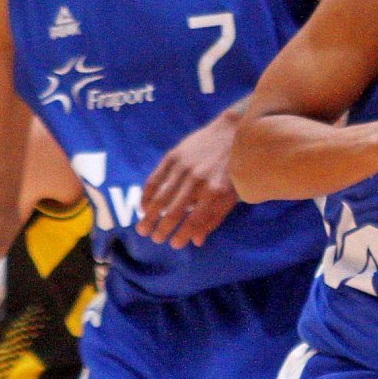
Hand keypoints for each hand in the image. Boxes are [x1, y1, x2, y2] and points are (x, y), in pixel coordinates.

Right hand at [138, 115, 240, 247]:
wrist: (233, 134)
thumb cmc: (235, 170)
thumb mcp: (232, 196)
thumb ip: (214, 219)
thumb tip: (196, 241)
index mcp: (215, 192)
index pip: (194, 220)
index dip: (183, 234)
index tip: (174, 244)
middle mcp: (197, 181)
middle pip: (174, 210)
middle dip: (162, 228)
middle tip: (155, 239)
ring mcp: (184, 168)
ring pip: (161, 196)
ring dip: (150, 215)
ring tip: (142, 229)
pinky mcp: (173, 157)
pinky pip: (155, 179)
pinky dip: (148, 194)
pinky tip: (143, 207)